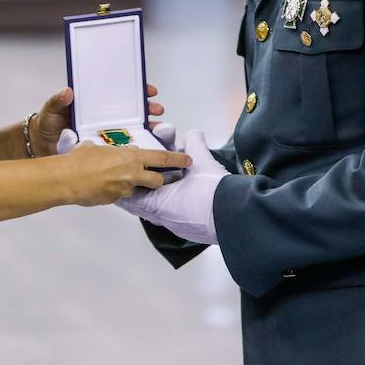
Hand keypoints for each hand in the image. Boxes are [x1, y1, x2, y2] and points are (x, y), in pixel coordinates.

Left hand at [31, 83, 165, 157]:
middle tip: (156, 109)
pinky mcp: (104, 148)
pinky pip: (123, 147)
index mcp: (96, 104)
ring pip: (133, 128)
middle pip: (132, 110)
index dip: (137, 90)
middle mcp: (104, 117)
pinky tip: (148, 148)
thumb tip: (67, 92)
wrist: (41, 145)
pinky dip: (137, 148)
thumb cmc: (48, 123)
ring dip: (148, 127)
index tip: (148, 90)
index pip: (120, 93)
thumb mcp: (52, 109)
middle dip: (148, 108)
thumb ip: (58, 100)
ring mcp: (106, 132)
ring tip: (158, 128)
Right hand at [61, 143, 190, 206]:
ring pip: (137, 189)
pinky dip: (117, 190)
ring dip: (134, 186)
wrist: (67, 179)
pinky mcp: (115, 200)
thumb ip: (108, 151)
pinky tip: (104, 186)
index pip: (162, 158)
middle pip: (157, 180)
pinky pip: (121, 195)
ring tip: (120, 179)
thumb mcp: (97, 147)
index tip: (188, 161)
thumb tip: (104, 151)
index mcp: (132, 157)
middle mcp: (132, 174)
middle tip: (158, 177)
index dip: (177, 160)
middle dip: (159, 180)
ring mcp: (124, 190)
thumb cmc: (80, 158)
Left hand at [117, 129, 228, 244]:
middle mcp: (164, 219)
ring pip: (158, 214)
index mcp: (159, 204)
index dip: (130, 185)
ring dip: (157, 202)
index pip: (132, 197)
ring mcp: (176, 227)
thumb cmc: (214, 191)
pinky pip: (173, 220)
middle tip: (140, 184)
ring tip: (161, 191)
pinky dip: (171, 210)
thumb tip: (193, 133)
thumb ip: (193, 143)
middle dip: (142, 193)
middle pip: (143, 207)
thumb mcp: (202, 161)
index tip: (128, 179)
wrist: (236, 216)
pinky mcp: (189, 231)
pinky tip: (180, 201)